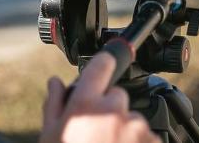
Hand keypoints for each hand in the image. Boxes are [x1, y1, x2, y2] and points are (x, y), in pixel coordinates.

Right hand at [39, 53, 159, 142]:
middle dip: (110, 110)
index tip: (106, 63)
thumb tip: (54, 82)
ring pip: (134, 119)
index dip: (103, 64)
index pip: (101, 66)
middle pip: (117, 97)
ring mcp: (136, 129)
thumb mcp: (50, 136)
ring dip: (125, 131)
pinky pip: (148, 138)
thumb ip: (54, 104)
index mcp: (85, 104)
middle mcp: (113, 111)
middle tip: (96, 135)